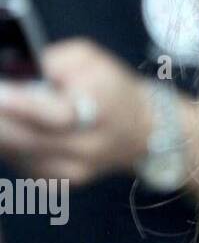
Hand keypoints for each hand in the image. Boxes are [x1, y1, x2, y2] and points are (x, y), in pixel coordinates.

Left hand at [0, 38, 152, 184]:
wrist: (141, 130)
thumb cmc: (110, 88)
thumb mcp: (91, 60)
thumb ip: (55, 61)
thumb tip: (18, 73)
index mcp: (101, 107)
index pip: (58, 114)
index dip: (23, 106)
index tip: (1, 94)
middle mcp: (89, 145)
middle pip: (31, 140)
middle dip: (2, 122)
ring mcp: (76, 169)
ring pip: (21, 156)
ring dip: (4, 135)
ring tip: (3, 115)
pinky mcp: (64, 183)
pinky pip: (24, 167)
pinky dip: (12, 148)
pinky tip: (13, 132)